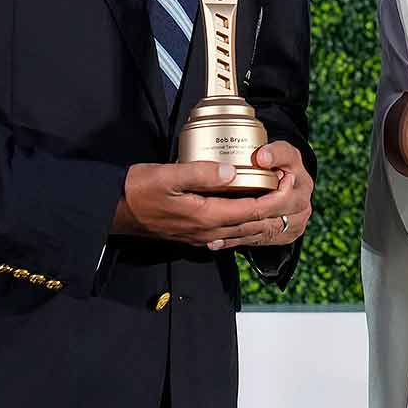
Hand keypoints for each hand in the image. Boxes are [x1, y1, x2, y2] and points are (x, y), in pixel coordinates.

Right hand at [112, 142, 312, 249]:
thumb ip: (201, 173)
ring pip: (244, 232)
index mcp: (206, 216)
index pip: (253, 210)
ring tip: (281, 200)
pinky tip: (252, 220)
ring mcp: (203, 237)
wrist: (115, 211)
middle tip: (292, 187)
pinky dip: (248, 227)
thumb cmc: (139, 189)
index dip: (275, 196)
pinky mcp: (197, 235)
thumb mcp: (167, 175)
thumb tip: (233, 171)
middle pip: (254, 223)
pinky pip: (231, 234)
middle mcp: (209, 231)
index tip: (289, 178)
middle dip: (277, 207)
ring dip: (265, 219)